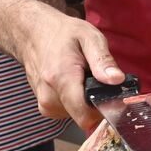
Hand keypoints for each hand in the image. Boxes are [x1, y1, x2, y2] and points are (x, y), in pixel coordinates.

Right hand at [9, 0, 122, 130]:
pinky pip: (69, 112)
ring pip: (77, 115)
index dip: (104, 111)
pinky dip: (75, 100)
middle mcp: (49, 97)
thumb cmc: (63, 33)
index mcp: (61, 80)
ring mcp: (45, 104)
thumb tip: (117, 80)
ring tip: (82, 77)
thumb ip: (103, 60)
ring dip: (85, 100)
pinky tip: (72, 83)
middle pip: (84, 116)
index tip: (112, 96)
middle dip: (96, 101)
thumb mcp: (89, 37)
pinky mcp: (45, 107)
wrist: (33, 33)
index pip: (86, 117)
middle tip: (95, 79)